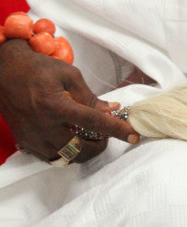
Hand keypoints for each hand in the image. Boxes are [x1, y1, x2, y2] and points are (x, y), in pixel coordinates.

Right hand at [0, 40, 138, 163]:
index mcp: (57, 106)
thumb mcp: (70, 75)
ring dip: (83, 151)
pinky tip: (72, 139)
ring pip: (66, 157)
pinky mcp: (26, 142)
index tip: (133, 135)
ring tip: (91, 137)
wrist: (5, 72)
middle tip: (108, 134)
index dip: (117, 130)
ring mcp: (33, 137)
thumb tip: (111, 110)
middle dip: (100, 145)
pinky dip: (66, 152)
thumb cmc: (39, 69)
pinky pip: (50, 156)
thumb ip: (90, 96)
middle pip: (80, 149)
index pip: (94, 123)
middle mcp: (44, 126)